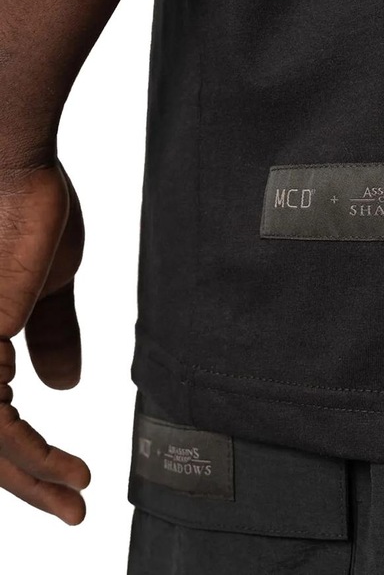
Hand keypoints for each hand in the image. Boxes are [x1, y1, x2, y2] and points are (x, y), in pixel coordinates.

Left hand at [0, 160, 89, 524]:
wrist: (14, 168)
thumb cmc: (30, 214)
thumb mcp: (46, 290)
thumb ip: (50, 337)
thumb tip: (61, 385)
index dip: (27, 457)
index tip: (69, 476)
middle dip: (28, 484)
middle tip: (73, 506)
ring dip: (33, 479)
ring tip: (77, 496)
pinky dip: (31, 454)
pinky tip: (65, 468)